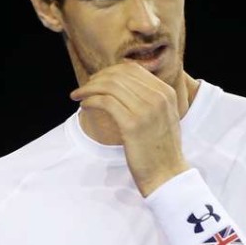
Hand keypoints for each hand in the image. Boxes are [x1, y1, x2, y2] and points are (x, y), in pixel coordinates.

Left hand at [70, 62, 188, 195]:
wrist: (167, 175)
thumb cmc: (159, 148)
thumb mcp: (162, 116)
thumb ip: (147, 98)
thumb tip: (120, 83)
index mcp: (166, 92)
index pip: (132, 69)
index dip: (108, 72)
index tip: (95, 81)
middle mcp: (158, 97)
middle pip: (118, 75)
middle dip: (96, 79)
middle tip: (83, 89)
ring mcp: (146, 110)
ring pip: (109, 86)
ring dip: (88, 89)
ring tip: (78, 96)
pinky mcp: (132, 124)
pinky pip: (105, 102)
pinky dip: (90, 101)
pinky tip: (84, 106)